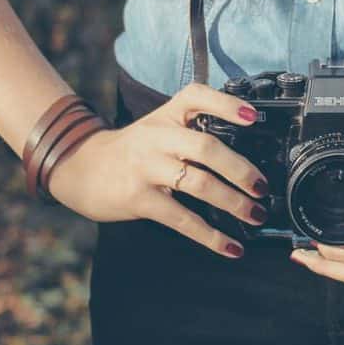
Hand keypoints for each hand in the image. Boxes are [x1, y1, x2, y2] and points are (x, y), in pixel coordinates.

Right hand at [46, 83, 269, 258]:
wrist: (81, 167)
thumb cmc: (134, 149)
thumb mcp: (159, 126)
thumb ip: (193, 130)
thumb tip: (246, 158)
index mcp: (167, 115)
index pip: (197, 97)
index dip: (227, 105)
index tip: (254, 117)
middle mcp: (157, 137)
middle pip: (206, 147)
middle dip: (240, 169)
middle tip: (262, 187)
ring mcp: (147, 167)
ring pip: (198, 183)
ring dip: (233, 202)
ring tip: (255, 215)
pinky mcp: (140, 198)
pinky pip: (182, 219)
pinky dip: (211, 236)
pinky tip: (231, 247)